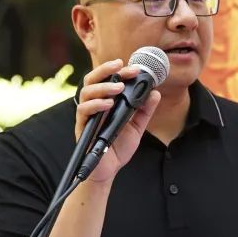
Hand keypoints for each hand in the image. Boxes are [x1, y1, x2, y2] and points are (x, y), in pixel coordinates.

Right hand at [76, 59, 160, 183]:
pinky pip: (84, 111)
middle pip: (92, 79)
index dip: (119, 71)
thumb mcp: (137, 127)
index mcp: (105, 102)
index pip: (108, 79)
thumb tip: (155, 92)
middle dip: (106, 69)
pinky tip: (109, 104)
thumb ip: (144, 110)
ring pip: (86, 92)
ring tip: (119, 87)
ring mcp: (87, 116)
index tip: (134, 68)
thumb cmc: (118, 147)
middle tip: (121, 66)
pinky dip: (96, 104)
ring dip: (103, 87)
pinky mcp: (82, 128)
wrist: (108, 170)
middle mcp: (94, 105)